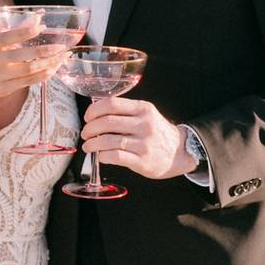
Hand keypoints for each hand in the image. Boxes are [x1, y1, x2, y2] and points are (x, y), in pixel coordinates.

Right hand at [0, 23, 67, 110]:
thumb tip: (38, 16)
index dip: (24, 32)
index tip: (42, 26)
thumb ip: (16, 29)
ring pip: (29, 70)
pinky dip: (44, 74)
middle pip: (21, 56)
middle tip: (61, 46)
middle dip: (44, 51)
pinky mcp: (5, 88)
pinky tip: (54, 67)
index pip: (6, 38)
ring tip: (63, 56)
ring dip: (48, 63)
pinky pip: (29, 81)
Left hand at [81, 97, 198, 179]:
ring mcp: (144, 143)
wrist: (179, 152)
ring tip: (88, 146)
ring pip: (109, 140)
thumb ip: (126, 112)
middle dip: (90, 128)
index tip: (87, 117)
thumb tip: (96, 114)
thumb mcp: (147, 115)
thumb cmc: (157, 133)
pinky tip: (100, 156)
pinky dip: (103, 156)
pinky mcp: (143, 161)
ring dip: (93, 144)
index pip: (112, 104)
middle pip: (108, 122)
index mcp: (143, 109)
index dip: (94, 110)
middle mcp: (144, 124)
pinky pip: (116, 156)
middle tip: (85, 133)